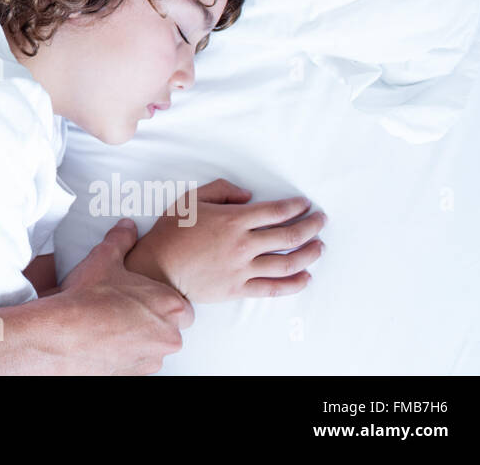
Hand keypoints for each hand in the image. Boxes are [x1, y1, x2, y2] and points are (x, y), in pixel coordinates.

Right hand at [45, 220, 193, 374]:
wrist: (63, 335)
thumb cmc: (88, 297)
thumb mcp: (105, 258)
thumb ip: (121, 240)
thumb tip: (127, 226)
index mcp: (171, 307)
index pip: (182, 307)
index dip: (162, 301)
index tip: (144, 296)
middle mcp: (168, 337)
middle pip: (170, 329)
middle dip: (152, 321)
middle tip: (125, 309)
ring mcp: (152, 359)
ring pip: (153, 347)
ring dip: (139, 339)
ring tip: (111, 325)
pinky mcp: (134, 375)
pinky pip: (136, 362)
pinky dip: (124, 354)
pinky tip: (104, 341)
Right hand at [124, 178, 325, 302]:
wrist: (158, 267)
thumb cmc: (172, 232)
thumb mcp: (191, 199)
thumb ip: (222, 190)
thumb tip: (248, 196)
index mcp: (233, 220)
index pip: (276, 211)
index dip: (296, 206)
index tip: (305, 205)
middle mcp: (243, 244)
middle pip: (289, 235)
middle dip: (312, 226)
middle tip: (321, 221)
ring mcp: (243, 268)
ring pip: (288, 262)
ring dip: (309, 253)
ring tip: (320, 247)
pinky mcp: (239, 288)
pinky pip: (274, 287)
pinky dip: (294, 283)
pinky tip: (305, 276)